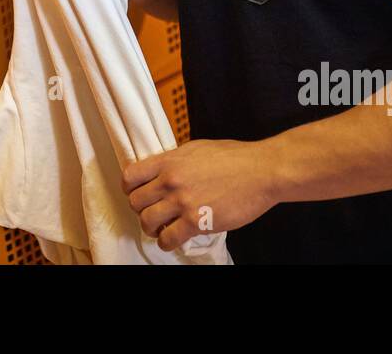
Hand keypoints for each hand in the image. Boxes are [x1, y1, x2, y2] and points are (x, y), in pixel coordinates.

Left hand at [122, 138, 275, 251]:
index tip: (137, 194)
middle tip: (154, 212)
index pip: (130, 176)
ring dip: (152, 228)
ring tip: (162, 227)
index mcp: (169, 160)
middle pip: (135, 202)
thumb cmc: (235, 158)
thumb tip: (162, 171)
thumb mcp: (197, 149)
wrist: (261, 171)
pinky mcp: (197, 221)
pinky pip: (168, 239)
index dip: (130, 189)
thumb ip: (175, 161)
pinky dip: (167, 242)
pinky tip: (175, 238)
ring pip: (147, 222)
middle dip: (141, 210)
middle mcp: (171, 180)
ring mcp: (183, 201)